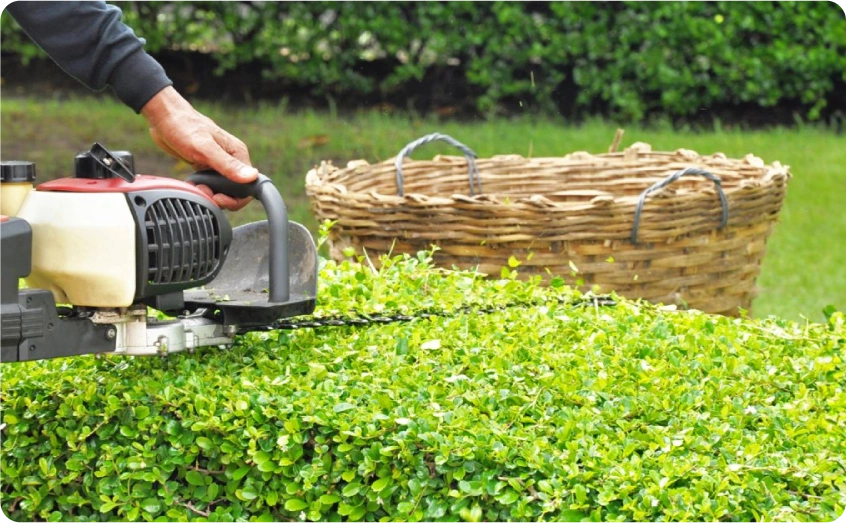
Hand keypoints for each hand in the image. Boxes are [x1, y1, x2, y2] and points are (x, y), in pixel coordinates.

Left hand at [140, 86, 257, 210]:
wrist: (163, 117)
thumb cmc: (183, 127)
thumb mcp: (205, 148)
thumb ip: (228, 165)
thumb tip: (251, 177)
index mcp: (237, 153)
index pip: (249, 185)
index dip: (236, 198)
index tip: (219, 198)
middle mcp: (231, 159)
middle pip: (236, 191)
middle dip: (221, 198)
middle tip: (204, 193)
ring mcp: (219, 163)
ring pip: (222, 189)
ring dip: (210, 194)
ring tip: (196, 187)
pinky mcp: (206, 165)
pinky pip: (210, 184)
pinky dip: (202, 188)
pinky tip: (192, 184)